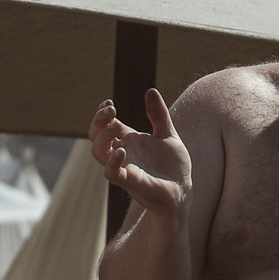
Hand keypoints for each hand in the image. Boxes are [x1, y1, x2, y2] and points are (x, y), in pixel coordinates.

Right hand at [90, 89, 191, 215]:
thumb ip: (159, 115)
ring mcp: (123, 167)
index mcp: (128, 140)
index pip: (105, 124)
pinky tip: (122, 150)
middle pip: (95, 136)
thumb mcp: (168, 134)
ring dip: (102, 137)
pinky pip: (111, 173)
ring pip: (98, 152)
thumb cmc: (174, 165)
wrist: (183, 189)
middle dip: (98, 121)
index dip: (102, 113)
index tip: (109, 103)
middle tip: (112, 109)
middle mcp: (122, 152)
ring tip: (116, 126)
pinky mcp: (129, 182)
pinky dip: (112, 162)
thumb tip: (150, 90)